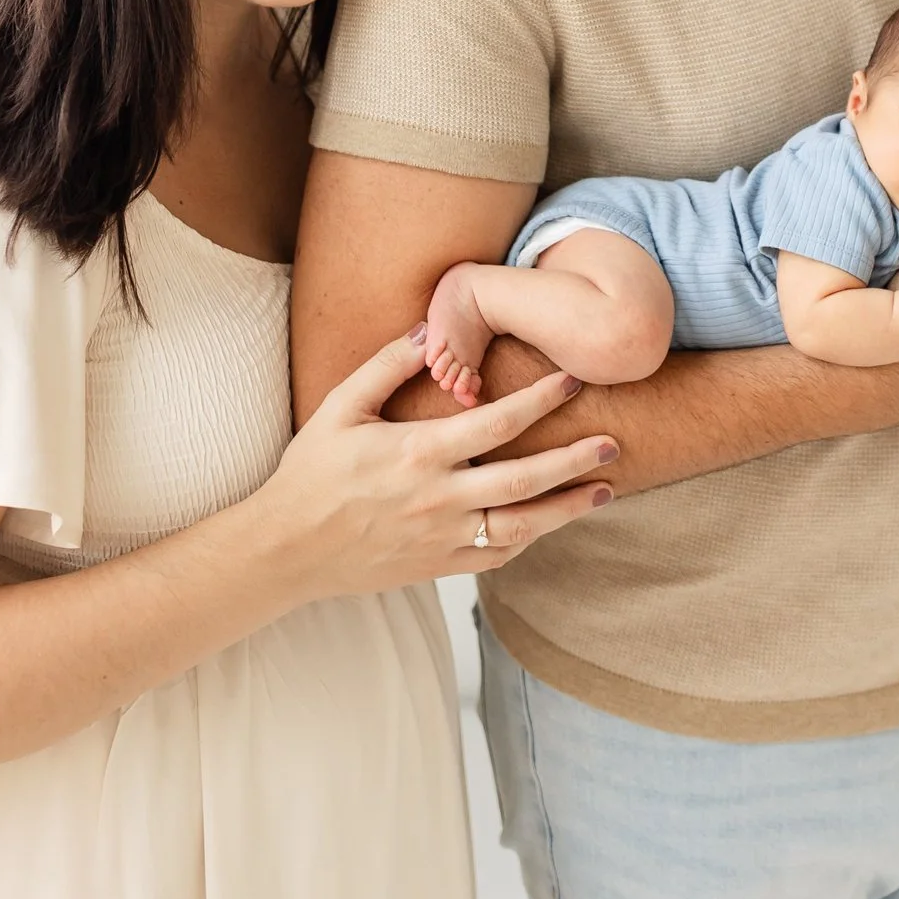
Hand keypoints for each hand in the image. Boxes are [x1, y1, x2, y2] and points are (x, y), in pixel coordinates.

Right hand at [263, 327, 616, 597]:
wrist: (287, 549)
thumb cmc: (312, 471)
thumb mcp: (340, 407)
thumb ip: (385, 367)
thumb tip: (428, 332)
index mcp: (417, 453)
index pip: (495, 423)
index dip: (539, 401)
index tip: (572, 381)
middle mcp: (437, 499)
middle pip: (523, 479)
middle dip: (572, 459)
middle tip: (611, 441)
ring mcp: (441, 538)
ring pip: (521, 526)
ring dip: (567, 508)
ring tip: (605, 490)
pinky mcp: (438, 567)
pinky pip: (495, 555)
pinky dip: (529, 539)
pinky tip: (551, 523)